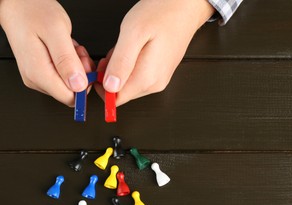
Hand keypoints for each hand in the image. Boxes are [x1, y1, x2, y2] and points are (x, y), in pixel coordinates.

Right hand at [0, 0, 94, 105]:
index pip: (69, 98)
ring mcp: (38, 75)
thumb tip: (78, 85)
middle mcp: (37, 79)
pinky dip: (72, 61)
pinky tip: (67, 48)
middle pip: (72, 91)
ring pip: (71, 83)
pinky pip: (66, 74)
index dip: (84, 85)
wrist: (19, 3)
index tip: (84, 66)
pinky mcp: (42, 70)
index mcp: (39, 73)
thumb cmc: (33, 11)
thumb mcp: (56, 32)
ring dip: (78, 65)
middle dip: (82, 73)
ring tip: (71, 47)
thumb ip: (67, 61)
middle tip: (77, 52)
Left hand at [95, 0, 214, 105]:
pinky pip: (138, 77)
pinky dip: (128, 66)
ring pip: (129, 85)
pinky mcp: (161, 73)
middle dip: (109, 77)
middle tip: (110, 53)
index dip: (101, 86)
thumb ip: (121, 62)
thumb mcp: (133, 33)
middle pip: (122, 93)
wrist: (185, 7)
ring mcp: (160, 79)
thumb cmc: (162, 14)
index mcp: (147, 78)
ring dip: (118, 70)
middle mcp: (155, 83)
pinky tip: (132, 50)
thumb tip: (110, 86)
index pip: (116, 99)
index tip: (99, 68)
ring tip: (122, 49)